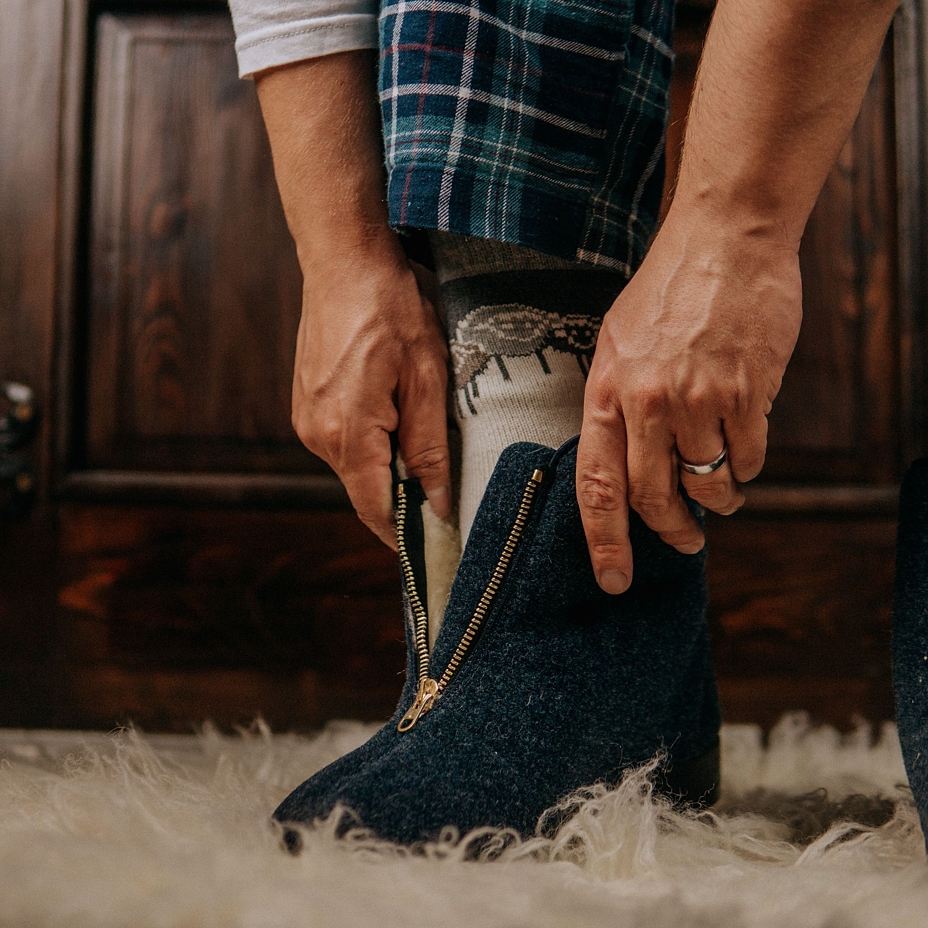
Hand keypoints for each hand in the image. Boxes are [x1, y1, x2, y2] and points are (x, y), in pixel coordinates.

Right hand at [292, 252, 450, 548]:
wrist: (343, 261)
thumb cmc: (390, 310)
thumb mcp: (426, 379)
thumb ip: (429, 447)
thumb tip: (436, 502)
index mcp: (348, 433)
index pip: (375, 508)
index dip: (404, 534)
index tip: (434, 546)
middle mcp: (318, 434)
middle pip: (365, 490)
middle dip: (402, 498)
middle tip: (444, 489)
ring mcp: (307, 419)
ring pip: (355, 466)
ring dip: (387, 465)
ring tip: (422, 434)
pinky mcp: (306, 404)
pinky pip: (343, 441)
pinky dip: (371, 443)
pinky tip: (395, 413)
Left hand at [577, 211, 802, 592]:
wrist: (724, 242)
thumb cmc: (667, 293)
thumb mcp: (616, 345)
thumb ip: (615, 406)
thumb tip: (624, 467)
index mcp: (606, 392)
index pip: (596, 485)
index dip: (605, 540)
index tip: (613, 578)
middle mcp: (647, 402)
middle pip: (654, 498)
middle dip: (671, 532)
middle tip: (683, 542)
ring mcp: (698, 399)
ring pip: (707, 484)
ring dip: (716, 499)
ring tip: (720, 493)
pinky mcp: (747, 393)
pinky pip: (747, 457)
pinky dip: (746, 467)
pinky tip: (742, 453)